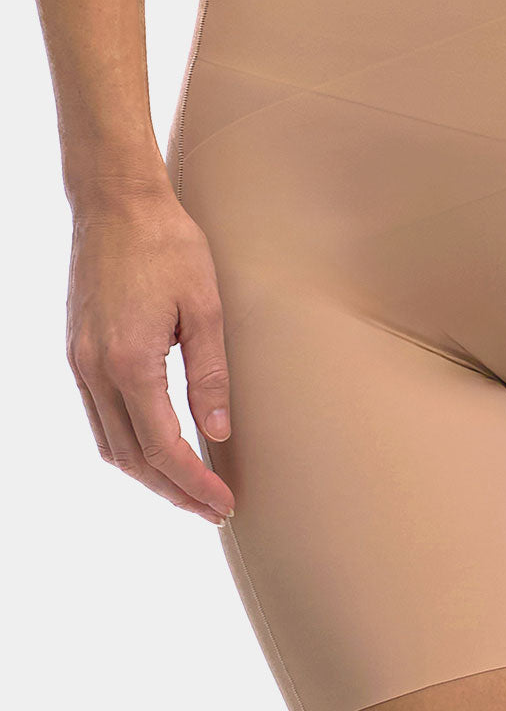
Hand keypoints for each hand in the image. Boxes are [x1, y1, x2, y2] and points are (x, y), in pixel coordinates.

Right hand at [66, 179, 234, 525]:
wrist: (116, 202)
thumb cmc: (168, 244)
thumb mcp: (205, 305)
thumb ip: (211, 373)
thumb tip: (218, 433)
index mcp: (130, 362)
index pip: (163, 448)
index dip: (194, 484)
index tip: (223, 503)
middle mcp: (96, 370)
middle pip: (131, 457)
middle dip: (172, 490)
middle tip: (212, 507)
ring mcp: (80, 361)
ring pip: (109, 442)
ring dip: (147, 472)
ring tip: (189, 486)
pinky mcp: (78, 350)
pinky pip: (98, 415)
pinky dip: (127, 442)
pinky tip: (156, 444)